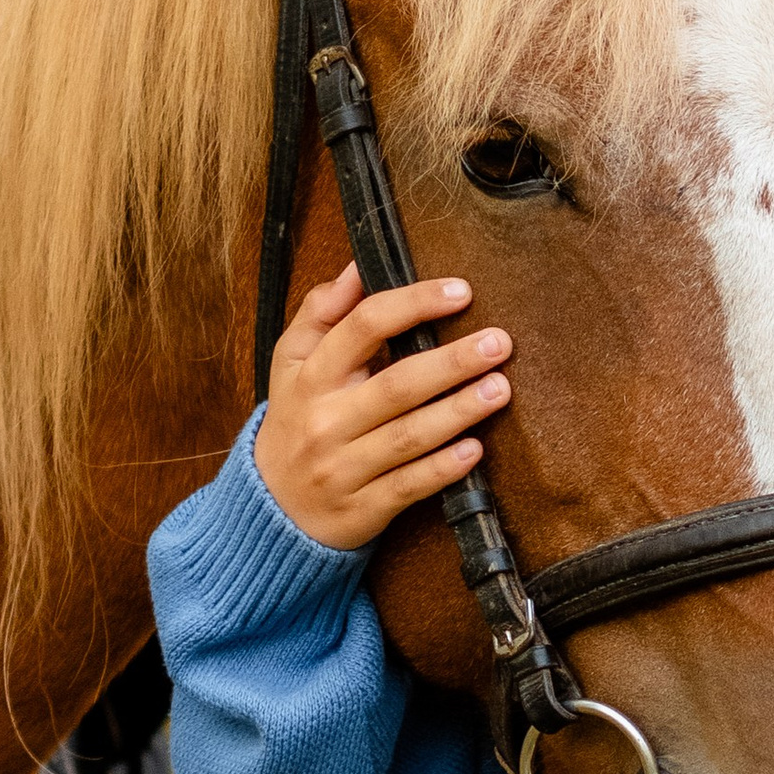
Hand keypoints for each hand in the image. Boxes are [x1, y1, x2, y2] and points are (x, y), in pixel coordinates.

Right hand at [258, 264, 513, 549]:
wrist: (272, 505)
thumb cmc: (296, 418)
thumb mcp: (291, 362)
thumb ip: (322, 312)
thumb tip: (358, 266)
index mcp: (311, 375)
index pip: (363, 327)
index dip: (413, 304)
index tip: (461, 291)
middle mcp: (326, 420)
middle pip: (396, 385)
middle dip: (451, 362)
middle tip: (498, 343)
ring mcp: (344, 467)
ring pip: (409, 436)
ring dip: (459, 412)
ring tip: (501, 388)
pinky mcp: (364, 507)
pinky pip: (410, 486)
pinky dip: (443, 468)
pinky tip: (476, 450)